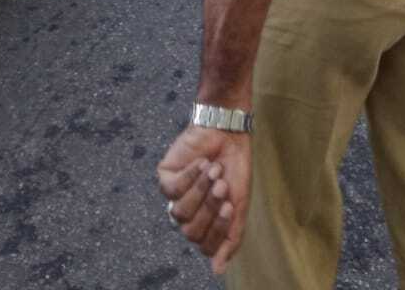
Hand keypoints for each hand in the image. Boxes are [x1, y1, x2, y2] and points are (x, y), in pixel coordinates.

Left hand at [157, 125, 252, 273]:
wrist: (228, 134)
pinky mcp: (165, 178)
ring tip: (214, 170)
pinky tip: (202, 163)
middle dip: (209, 207)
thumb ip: (231, 237)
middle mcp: (189, 214)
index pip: (205, 246)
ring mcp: (175, 197)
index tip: (232, 205)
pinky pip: (171, 190)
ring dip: (200, 189)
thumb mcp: (240, 204)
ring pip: (180, 212)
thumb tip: (217, 270)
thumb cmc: (235, 168)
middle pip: (191, 232)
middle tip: (223, 185)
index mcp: (207, 224)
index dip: (218, 229)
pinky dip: (190, 175)